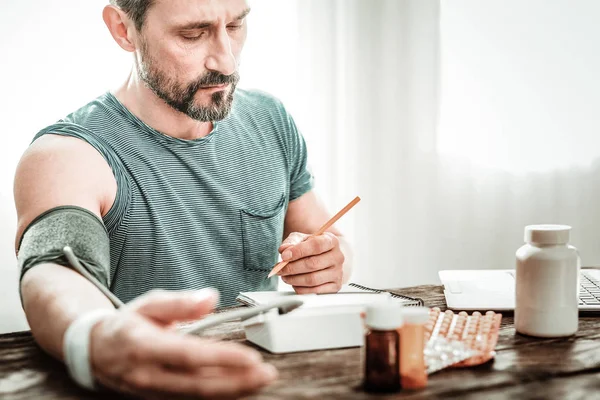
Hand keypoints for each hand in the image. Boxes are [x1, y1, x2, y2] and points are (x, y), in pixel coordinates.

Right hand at [89, 289, 276, 398]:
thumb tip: (211, 298)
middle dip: (236, 382)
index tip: (250, 357)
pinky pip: (192, 399)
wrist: (94, 351)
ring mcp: (153, 391)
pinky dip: (219, 394)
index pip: (189, 356)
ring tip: (260, 381)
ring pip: (197, 396)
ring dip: (232, 391)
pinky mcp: (159, 398)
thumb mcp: (148, 303)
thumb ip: (180, 303)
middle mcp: (148, 374)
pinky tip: (240, 387)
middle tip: (266, 374)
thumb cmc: (125, 324)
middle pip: (198, 384)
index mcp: (144, 346)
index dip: (222, 359)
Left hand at [277, 232, 344, 293]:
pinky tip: (294, 284)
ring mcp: (338, 273)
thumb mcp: (302, 239)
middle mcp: (337, 257)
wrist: (326, 256)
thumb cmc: (313, 247)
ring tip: (285, 276)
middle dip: (292, 267)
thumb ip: (291, 242)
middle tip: (280, 269)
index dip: (298, 251)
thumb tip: (284, 251)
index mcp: (331, 241)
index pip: (316, 245)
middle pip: (313, 264)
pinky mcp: (335, 286)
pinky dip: (301, 289)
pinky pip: (315, 291)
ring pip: (313, 279)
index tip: (284, 256)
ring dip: (294, 279)